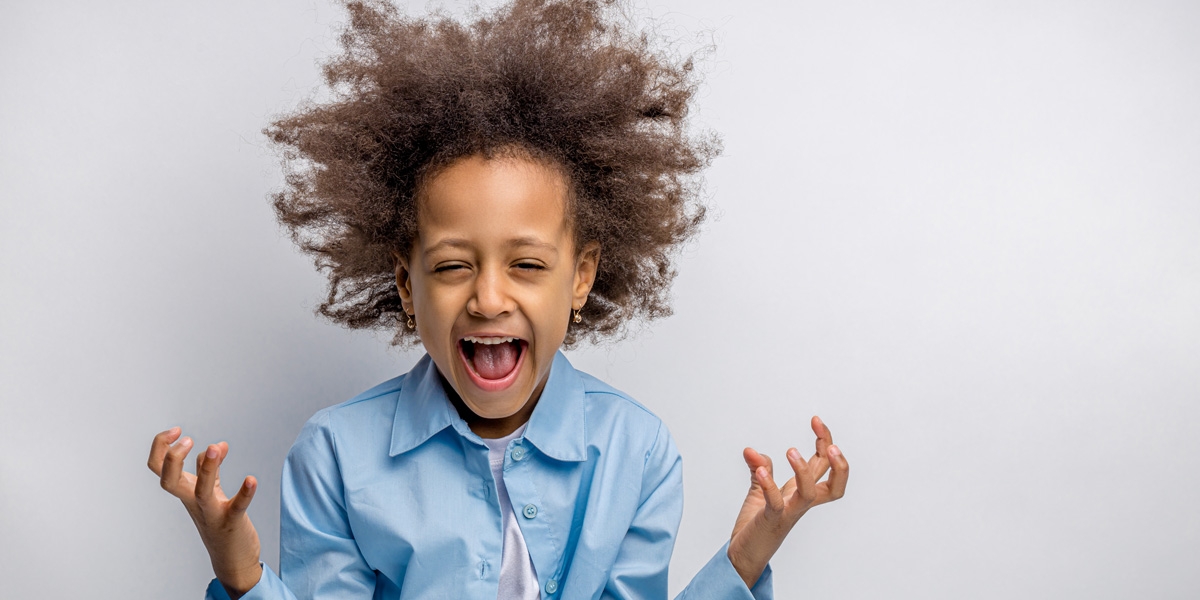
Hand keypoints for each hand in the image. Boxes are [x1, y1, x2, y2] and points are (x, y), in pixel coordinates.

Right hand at [147, 427, 262, 597]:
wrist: (231, 558)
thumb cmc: (218, 521)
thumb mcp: (209, 492)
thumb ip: (210, 468)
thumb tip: (216, 445)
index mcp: (185, 491)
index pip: (158, 468)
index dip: (161, 446)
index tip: (177, 430)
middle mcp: (192, 502)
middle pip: (167, 481)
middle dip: (172, 458)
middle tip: (188, 438)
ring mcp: (211, 513)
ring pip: (201, 491)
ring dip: (208, 468)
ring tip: (216, 447)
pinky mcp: (231, 522)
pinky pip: (236, 507)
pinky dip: (244, 493)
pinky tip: (252, 480)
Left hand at [726, 415, 848, 588]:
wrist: (743, 555)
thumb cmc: (756, 526)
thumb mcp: (759, 492)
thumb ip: (761, 470)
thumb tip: (751, 450)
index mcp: (801, 492)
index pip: (823, 466)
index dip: (825, 442)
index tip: (815, 420)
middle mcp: (800, 503)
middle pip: (834, 484)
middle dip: (837, 462)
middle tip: (828, 441)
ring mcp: (788, 513)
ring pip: (811, 494)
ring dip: (804, 470)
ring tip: (790, 450)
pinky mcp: (771, 521)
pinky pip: (776, 504)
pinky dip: (770, 485)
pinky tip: (761, 471)